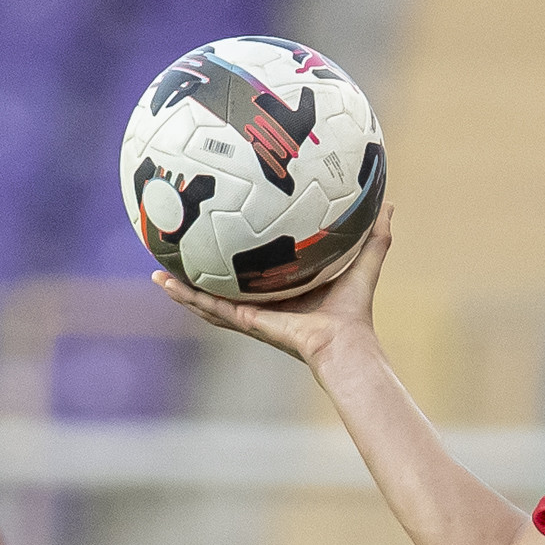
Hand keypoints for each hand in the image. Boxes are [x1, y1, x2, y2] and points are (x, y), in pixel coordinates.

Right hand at [154, 205, 393, 368]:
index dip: (238, 257)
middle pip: (222, 287)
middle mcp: (260, 306)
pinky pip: (209, 308)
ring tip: (156, 273)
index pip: (254, 274)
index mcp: (281, 293)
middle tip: (178, 253)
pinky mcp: (245, 321)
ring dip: (181, 288)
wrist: (346, 343)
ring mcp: (249, 315)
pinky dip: (186, 297)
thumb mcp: (363, 260)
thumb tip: (388, 201)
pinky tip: (165, 283)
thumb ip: (376, 233)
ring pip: (206, 300)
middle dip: (200, 272)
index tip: (222, 236)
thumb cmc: (355, 311)